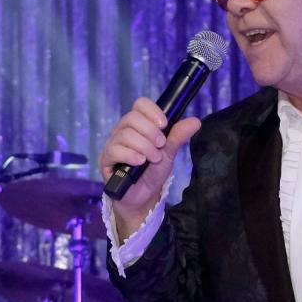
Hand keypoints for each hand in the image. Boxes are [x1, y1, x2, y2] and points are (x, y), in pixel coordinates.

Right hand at [97, 97, 200, 238]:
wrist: (143, 197)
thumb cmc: (152, 172)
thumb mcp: (168, 153)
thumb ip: (178, 136)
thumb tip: (196, 121)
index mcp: (137, 125)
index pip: (139, 105)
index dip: (152, 112)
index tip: (164, 125)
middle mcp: (122, 131)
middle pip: (132, 118)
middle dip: (150, 132)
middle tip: (161, 146)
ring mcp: (112, 145)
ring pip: (125, 134)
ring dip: (144, 146)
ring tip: (153, 159)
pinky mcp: (105, 160)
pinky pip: (115, 150)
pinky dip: (130, 155)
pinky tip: (140, 162)